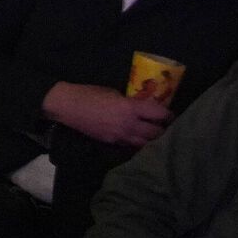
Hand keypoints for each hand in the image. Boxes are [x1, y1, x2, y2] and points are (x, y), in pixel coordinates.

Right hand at [43, 82, 172, 146]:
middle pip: (156, 134)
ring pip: (146, 144)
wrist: (67, 106)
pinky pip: (132, 145)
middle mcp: (129, 125)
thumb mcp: (114, 92)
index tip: (171, 115)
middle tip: (166, 127)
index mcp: (130, 108)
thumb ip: (130, 101)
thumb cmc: (89, 93)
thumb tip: (142, 106)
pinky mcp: (112, 143)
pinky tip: (139, 139)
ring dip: (152, 140)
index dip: (168, 115)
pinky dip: (139, 143)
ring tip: (155, 135)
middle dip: (163, 130)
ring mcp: (120, 137)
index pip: (159, 114)